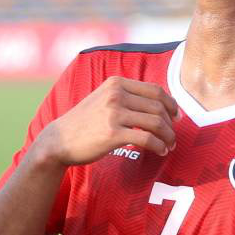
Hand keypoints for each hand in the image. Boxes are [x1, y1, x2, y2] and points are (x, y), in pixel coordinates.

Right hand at [35, 77, 179, 165]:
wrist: (58, 140)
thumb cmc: (84, 123)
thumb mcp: (103, 98)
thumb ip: (126, 96)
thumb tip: (158, 104)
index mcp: (116, 83)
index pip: (155, 89)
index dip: (170, 104)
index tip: (176, 117)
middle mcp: (116, 94)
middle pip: (158, 106)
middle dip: (171, 123)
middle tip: (174, 135)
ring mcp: (114, 113)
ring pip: (156, 122)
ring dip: (168, 136)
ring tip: (169, 145)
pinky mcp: (113, 133)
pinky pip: (147, 138)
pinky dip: (158, 146)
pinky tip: (160, 151)